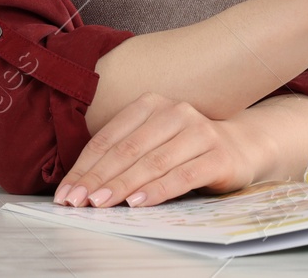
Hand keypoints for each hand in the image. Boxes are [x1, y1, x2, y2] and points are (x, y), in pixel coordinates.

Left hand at [54, 92, 274, 208]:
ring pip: (153, 162)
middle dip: (98, 179)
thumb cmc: (186, 150)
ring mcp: (199, 132)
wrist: (241, 147)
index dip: (85, 167)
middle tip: (76, 202)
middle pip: (128, 149)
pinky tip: (138, 203)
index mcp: (152, 104)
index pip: (110, 138)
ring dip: (122, 185)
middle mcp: (176, 112)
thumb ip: (124, 154)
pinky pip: (183, 175)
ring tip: (100, 204)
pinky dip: (158, 190)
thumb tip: (79, 184)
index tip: (65, 192)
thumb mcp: (153, 142)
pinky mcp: (218, 156)